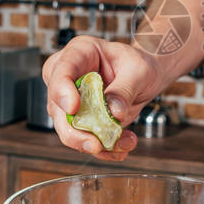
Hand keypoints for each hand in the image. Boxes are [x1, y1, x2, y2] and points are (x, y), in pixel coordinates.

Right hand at [42, 35, 161, 161]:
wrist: (146, 78)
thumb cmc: (139, 65)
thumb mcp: (139, 71)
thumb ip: (125, 89)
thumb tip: (114, 112)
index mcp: (79, 53)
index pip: (62, 70)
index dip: (62, 91)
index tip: (73, 108)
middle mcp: (68, 76)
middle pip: (57, 106)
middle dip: (75, 131)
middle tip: (95, 144)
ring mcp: (71, 100)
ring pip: (68, 129)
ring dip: (94, 143)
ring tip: (124, 142)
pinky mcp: (81, 120)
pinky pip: (85, 139)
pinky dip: (103, 150)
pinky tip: (120, 149)